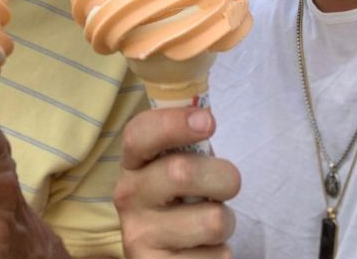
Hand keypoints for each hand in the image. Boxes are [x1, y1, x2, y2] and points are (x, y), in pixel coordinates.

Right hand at [113, 107, 239, 258]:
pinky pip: (217, 257)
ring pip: (211, 219)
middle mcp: (128, 197)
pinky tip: (201, 250)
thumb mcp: (175, 166)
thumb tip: (204, 113)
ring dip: (226, 219)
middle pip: (182, 172)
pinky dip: (221, 253)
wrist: (165, 256)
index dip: (173, 123)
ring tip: (209, 221)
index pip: (139, 134)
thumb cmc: (180, 199)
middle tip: (228, 183)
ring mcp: (140, 237)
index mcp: (132, 164)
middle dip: (223, 175)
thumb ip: (186, 142)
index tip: (208, 121)